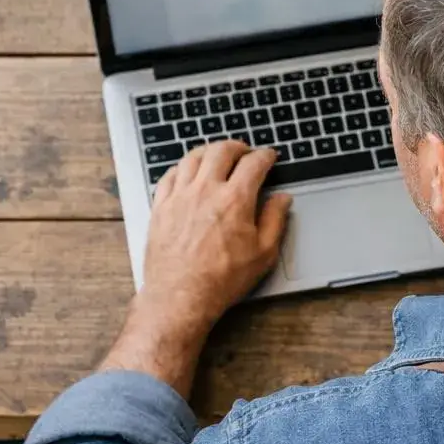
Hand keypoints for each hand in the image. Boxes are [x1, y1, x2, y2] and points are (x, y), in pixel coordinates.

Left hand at [100, 143, 290, 393]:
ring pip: (193, 157)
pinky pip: (169, 175)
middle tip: (244, 151)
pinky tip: (186, 172)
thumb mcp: (263, 254)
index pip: (254, 163)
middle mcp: (206, 191)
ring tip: (216, 155)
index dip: (266, 156)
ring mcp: (179, 196)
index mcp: (235, 199)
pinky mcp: (160, 207)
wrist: (181, 297)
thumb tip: (282, 199)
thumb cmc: (221, 280)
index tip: (269, 157)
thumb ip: (275, 220)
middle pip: (221, 151)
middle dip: (237, 146)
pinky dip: (182, 167)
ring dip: (208, 151)